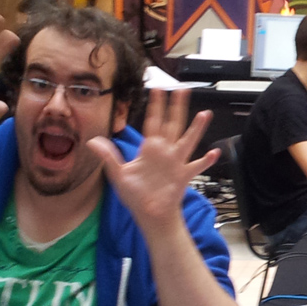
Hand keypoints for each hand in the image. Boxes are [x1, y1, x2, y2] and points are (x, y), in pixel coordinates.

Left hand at [86, 88, 216, 232]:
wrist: (149, 216)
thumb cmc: (136, 196)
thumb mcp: (119, 175)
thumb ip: (109, 157)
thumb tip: (92, 141)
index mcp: (150, 150)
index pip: (153, 122)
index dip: (155, 106)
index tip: (157, 89)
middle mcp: (165, 153)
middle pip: (173, 124)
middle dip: (176, 107)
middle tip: (182, 90)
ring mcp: (176, 163)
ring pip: (187, 140)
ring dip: (196, 128)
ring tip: (204, 114)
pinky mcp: (183, 176)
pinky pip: (196, 167)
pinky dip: (205, 161)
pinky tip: (214, 153)